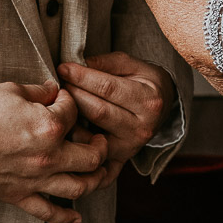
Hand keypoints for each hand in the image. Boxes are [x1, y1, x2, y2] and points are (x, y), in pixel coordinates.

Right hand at [0, 79, 109, 222]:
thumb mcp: (11, 90)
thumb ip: (39, 92)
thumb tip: (54, 92)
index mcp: (49, 127)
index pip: (74, 112)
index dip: (70, 101)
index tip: (61, 99)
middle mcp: (49, 157)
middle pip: (92, 156)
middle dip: (100, 144)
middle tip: (97, 138)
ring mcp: (35, 180)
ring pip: (80, 187)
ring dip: (96, 180)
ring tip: (100, 172)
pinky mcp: (19, 196)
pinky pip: (48, 212)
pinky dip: (66, 217)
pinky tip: (77, 216)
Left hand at [57, 52, 174, 169]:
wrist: (163, 109)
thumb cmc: (143, 82)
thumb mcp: (131, 64)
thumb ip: (105, 63)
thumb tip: (75, 65)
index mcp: (149, 101)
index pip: (108, 87)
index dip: (81, 76)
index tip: (62, 67)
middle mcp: (142, 128)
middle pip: (97, 111)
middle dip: (73, 95)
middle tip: (59, 83)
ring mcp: (130, 147)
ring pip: (90, 134)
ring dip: (70, 118)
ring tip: (60, 103)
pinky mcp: (119, 160)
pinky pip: (89, 153)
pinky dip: (75, 140)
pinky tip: (66, 126)